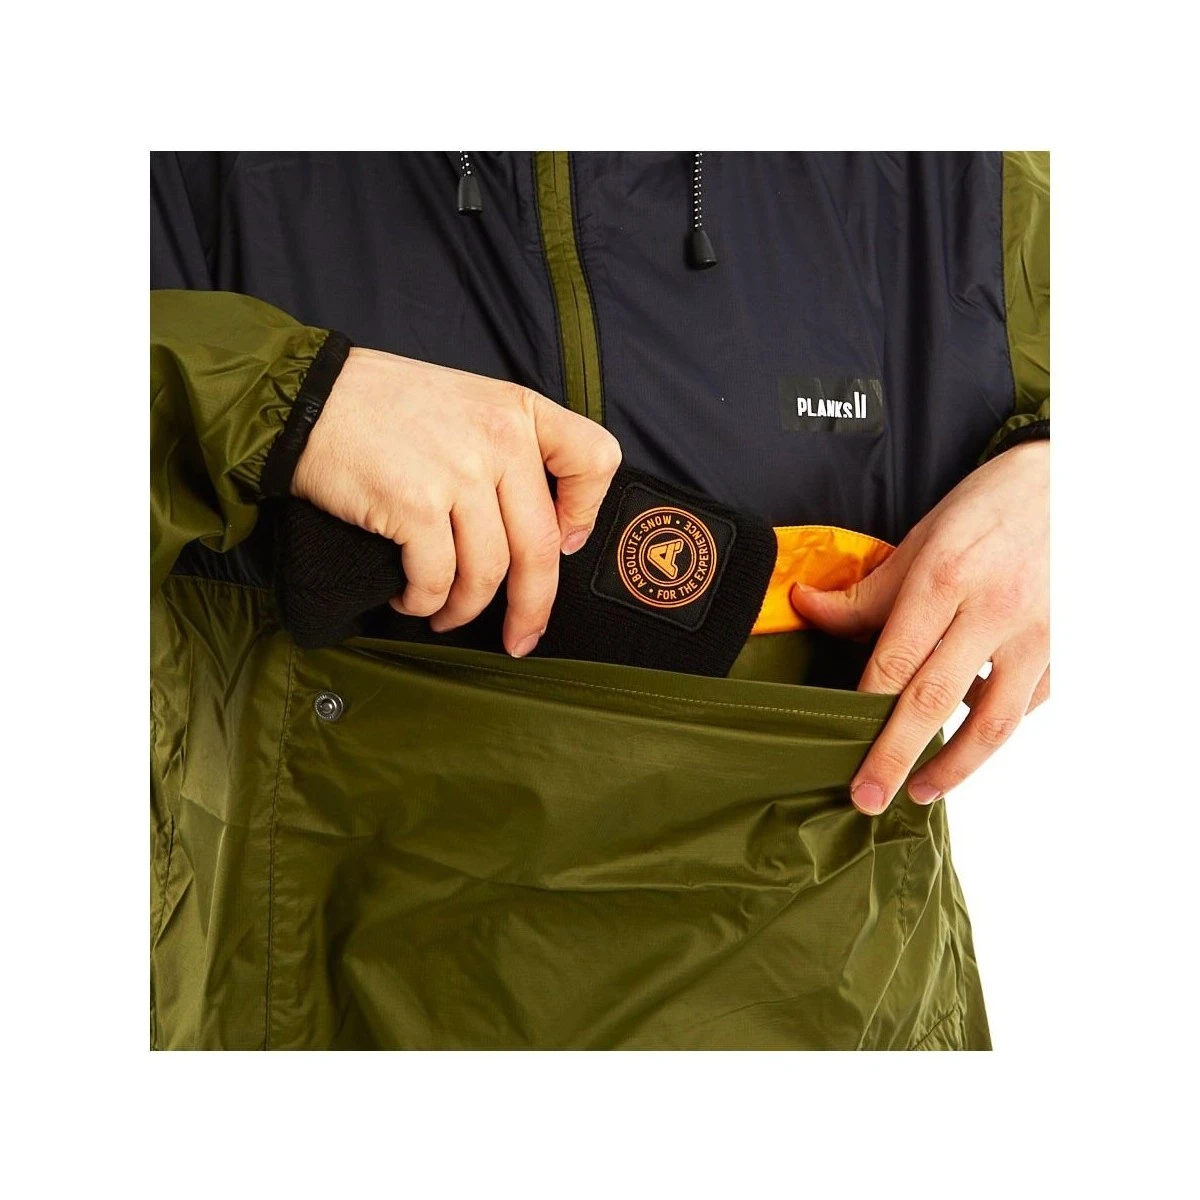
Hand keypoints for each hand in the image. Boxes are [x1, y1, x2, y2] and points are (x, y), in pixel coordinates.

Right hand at [291, 348, 621, 656]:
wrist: (306, 399)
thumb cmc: (383, 407)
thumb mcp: (466, 404)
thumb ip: (507, 451)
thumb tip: (541, 527)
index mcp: (518, 411)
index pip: (595, 459)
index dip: (586, 513)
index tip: (564, 543)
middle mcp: (499, 439)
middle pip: (540, 545)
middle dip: (533, 607)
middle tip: (521, 637)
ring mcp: (459, 472)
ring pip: (489, 572)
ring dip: (466, 609)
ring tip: (443, 614)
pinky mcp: (415, 504)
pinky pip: (438, 579)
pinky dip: (426, 602)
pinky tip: (413, 600)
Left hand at [790, 441, 1048, 814]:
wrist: (1077, 484)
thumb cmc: (990, 508)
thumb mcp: (922, 538)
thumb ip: (866, 590)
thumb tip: (804, 607)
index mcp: (945, 577)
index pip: (894, 660)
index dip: (863, 710)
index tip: (839, 745)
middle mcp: (993, 610)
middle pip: (933, 700)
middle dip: (895, 757)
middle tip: (866, 798)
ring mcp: (1038, 634)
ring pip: (993, 721)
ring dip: (955, 767)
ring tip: (920, 790)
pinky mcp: (1067, 649)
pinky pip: (1027, 704)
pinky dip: (995, 727)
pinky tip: (969, 739)